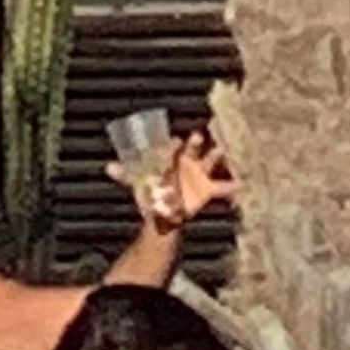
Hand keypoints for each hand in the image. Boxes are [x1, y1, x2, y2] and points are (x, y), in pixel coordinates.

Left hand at [106, 131, 238, 228]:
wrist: (165, 213)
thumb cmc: (153, 192)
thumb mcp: (139, 182)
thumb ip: (125, 174)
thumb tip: (108, 167)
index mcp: (170, 160)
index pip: (171, 150)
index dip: (172, 147)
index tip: (174, 142)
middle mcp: (185, 164)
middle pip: (189, 152)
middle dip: (193, 146)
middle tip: (196, 137)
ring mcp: (197, 176)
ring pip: (206, 166)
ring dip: (213, 160)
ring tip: (221, 151)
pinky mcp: (205, 191)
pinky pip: (220, 189)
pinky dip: (231, 187)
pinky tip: (242, 184)